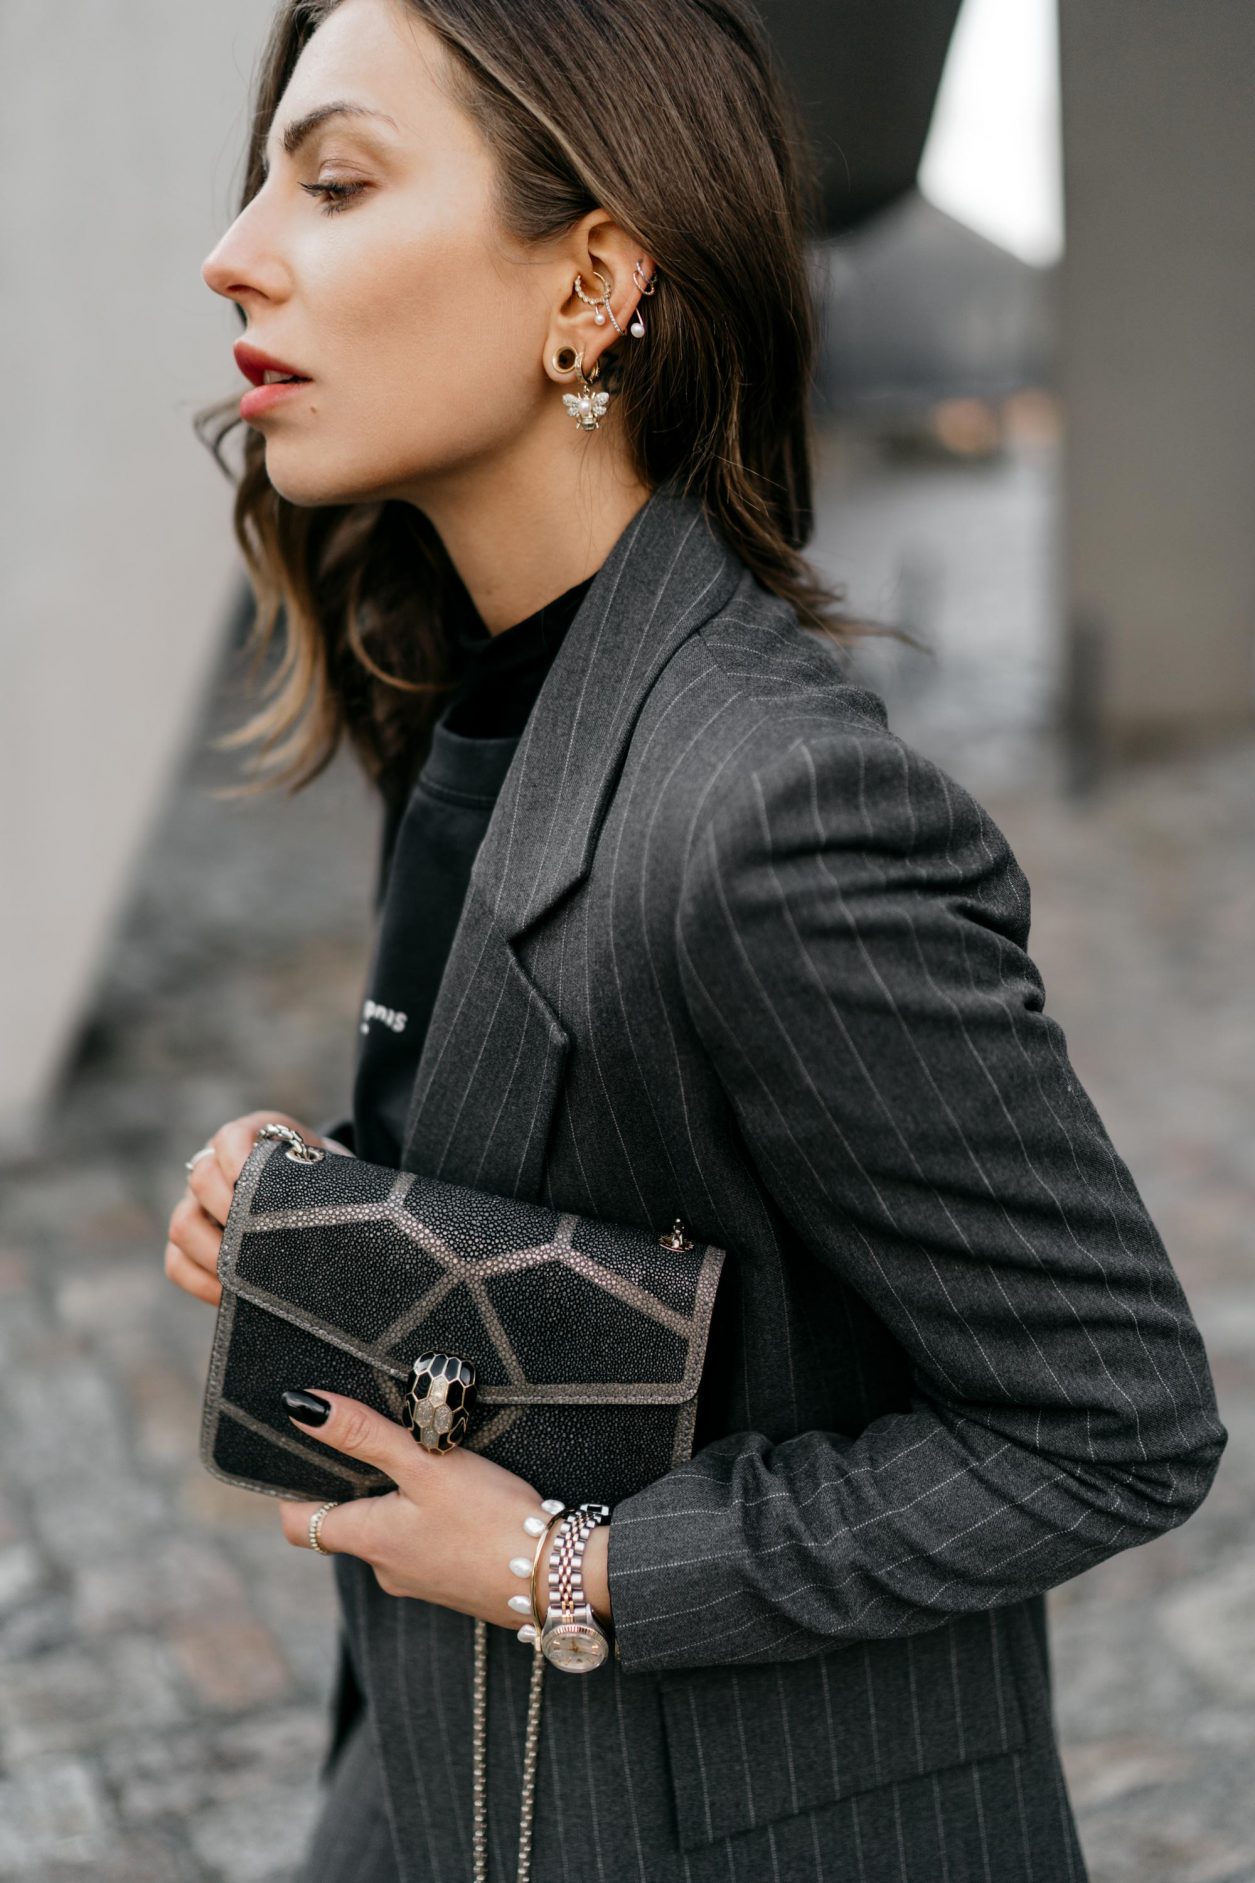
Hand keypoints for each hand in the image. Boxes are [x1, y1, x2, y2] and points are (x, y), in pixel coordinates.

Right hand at [162, 1108, 324, 1307]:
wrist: (320, 1208)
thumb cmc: (324, 1186)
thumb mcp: (329, 1174)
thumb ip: (324, 1180)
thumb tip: (331, 1212)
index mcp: (251, 1139)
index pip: (231, 1137)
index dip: (240, 1158)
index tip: (260, 1183)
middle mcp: (215, 1168)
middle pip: (201, 1178)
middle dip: (230, 1208)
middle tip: (261, 1235)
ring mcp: (197, 1206)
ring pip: (182, 1223)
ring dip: (213, 1251)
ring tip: (245, 1272)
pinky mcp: (189, 1246)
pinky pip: (176, 1263)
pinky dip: (200, 1281)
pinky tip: (230, 1293)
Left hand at [277, 1389, 612, 1628]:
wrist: (556, 1578)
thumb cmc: (490, 1520)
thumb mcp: (427, 1464)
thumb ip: (364, 1435)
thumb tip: (301, 1406)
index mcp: (368, 1540)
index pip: (298, 1523)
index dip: (294, 1488)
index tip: (308, 1453)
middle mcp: (385, 1569)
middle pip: (347, 1523)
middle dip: (358, 1483)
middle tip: (380, 1440)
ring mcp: (420, 1580)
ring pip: (390, 1532)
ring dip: (400, 1500)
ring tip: (430, 1462)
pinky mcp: (453, 1583)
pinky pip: (424, 1545)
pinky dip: (431, 1519)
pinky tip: (463, 1498)